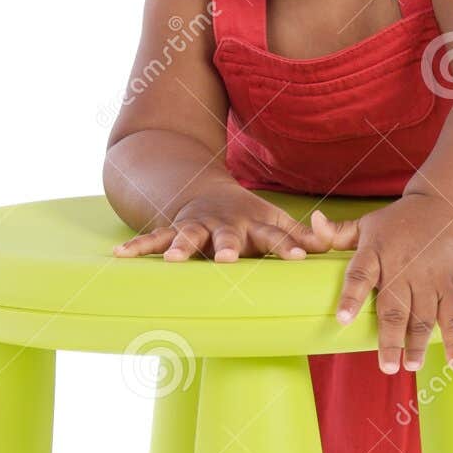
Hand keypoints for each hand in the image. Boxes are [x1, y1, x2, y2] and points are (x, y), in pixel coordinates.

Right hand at [113, 185, 332, 262]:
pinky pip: (152, 238)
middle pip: (228, 236)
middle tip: (228, 258)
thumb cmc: (249, 218)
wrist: (206, 192)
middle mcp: (225, 224)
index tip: (300, 258)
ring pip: (188, 236)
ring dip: (181, 247)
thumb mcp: (278, 222)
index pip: (276, 237)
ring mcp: (197, 225)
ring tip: (174, 260)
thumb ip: (305, 237)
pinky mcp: (172, 228)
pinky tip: (119, 256)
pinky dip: (138, 247)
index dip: (289, 246)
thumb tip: (332, 247)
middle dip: (228, 246)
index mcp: (255, 224)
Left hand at [310, 192, 452, 373]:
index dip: (351, 296)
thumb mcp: (367, 223)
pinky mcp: (451, 285)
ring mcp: (429, 278)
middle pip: (395, 307)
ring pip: (423, 317)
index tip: (343, 319)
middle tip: (387, 366)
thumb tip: (314, 220)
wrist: (448, 208)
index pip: (360, 274)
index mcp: (376, 253)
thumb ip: (338, 232)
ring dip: (419, 344)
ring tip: (411, 365)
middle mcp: (402, 267)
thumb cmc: (400, 222)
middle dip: (391, 339)